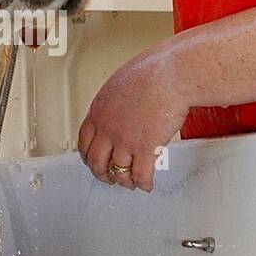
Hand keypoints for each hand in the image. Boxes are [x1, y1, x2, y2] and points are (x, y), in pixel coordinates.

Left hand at [77, 41, 190, 191]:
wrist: (171, 75)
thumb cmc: (154, 71)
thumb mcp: (122, 82)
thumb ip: (117, 100)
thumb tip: (123, 105)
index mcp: (99, 110)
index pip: (84, 140)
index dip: (87, 154)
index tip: (92, 159)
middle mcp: (108, 128)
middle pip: (96, 161)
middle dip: (102, 173)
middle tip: (108, 176)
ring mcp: (125, 141)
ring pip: (117, 172)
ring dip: (123, 181)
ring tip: (129, 183)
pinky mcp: (145, 149)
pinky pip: (141, 175)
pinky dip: (143, 184)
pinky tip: (147, 184)